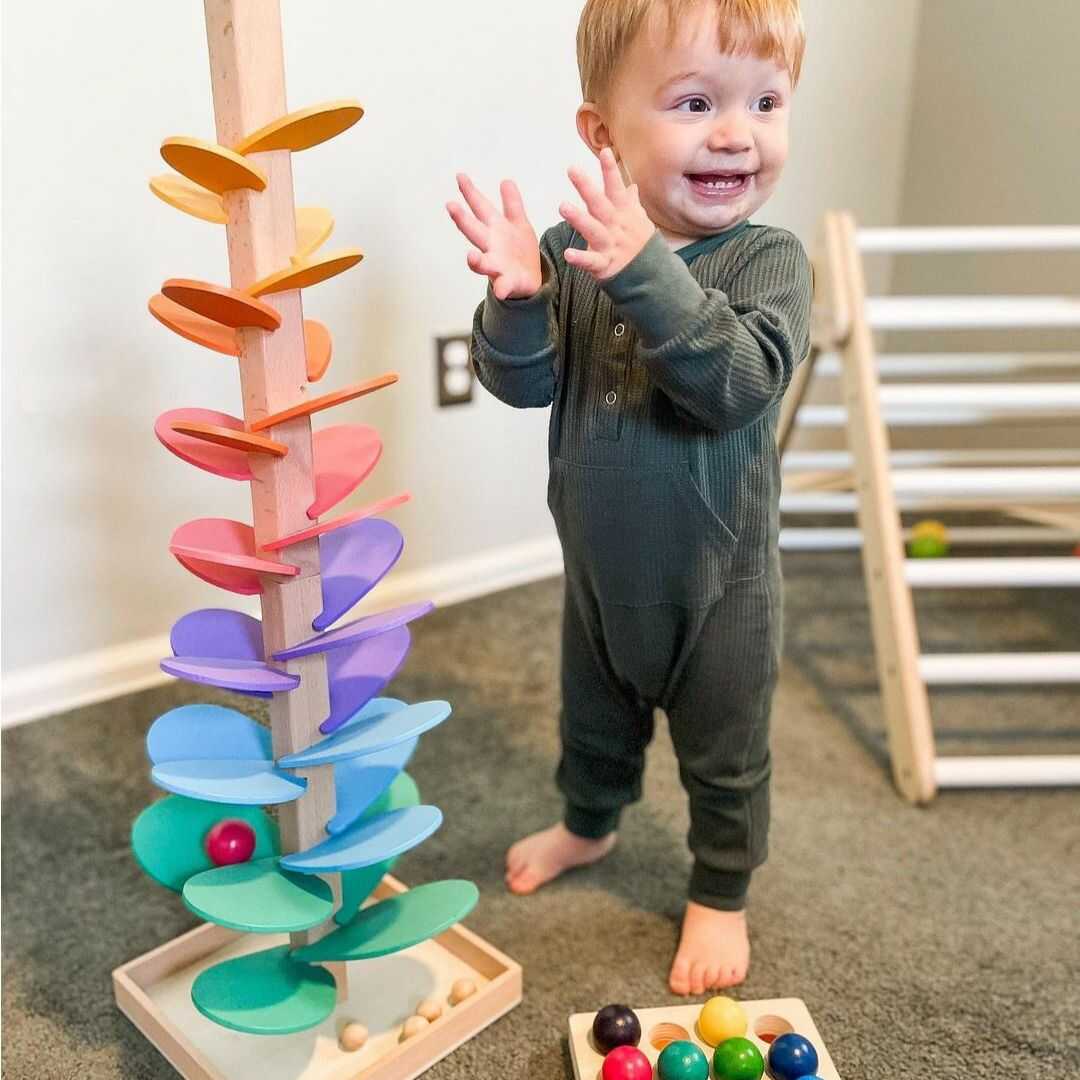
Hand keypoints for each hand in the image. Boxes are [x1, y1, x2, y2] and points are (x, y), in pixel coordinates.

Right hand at [447, 174, 541, 299]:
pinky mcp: (507, 283)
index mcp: (495, 229)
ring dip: (475, 261)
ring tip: (470, 257)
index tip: (460, 177)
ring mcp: (497, 266)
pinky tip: (499, 290)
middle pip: (474, 231)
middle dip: (463, 220)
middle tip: (450, 206)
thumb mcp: (518, 224)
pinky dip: (500, 289)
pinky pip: (502, 287)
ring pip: (482, 262)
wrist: (530, 280)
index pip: (480, 207)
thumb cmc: (519, 252)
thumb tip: (505, 181)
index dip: (471, 192)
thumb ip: (512, 204)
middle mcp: (491, 246)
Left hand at [559, 147, 655, 280]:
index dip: (610, 171)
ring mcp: (611, 245)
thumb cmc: (641, 244)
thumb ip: (631, 203)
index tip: (605, 151)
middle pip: (601, 204)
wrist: (653, 276)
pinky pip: (592, 262)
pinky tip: (568, 254)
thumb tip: (631, 186)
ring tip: (562, 206)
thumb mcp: (639, 221)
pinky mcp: (606, 265)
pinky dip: (580, 259)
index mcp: (623, 213)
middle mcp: (616, 226)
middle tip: (572, 169)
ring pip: (594, 230)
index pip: (617, 188)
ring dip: (579, 218)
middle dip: (587, 187)